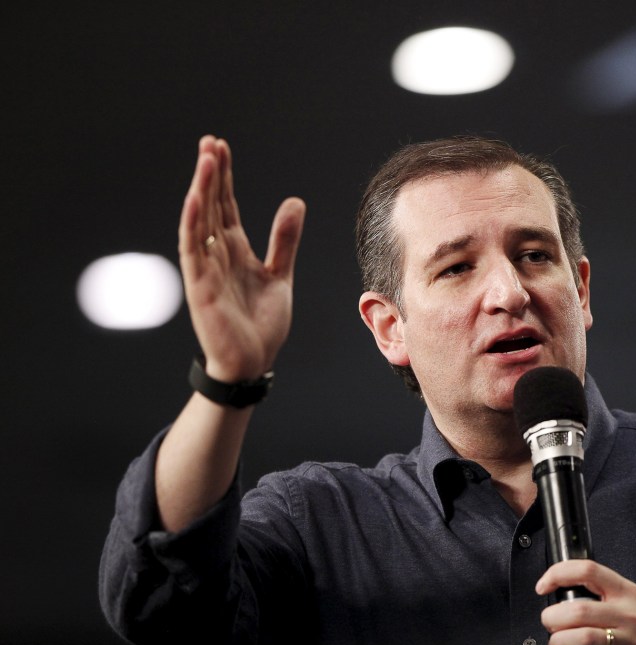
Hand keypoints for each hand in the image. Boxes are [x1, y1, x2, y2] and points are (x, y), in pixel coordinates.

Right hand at [178, 136, 304, 381]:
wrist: (253, 362)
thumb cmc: (260, 323)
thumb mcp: (280, 274)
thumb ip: (285, 240)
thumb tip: (294, 201)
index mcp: (234, 251)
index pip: (225, 206)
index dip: (223, 178)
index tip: (221, 147)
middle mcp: (216, 255)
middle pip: (210, 206)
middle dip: (210, 174)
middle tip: (209, 141)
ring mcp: (206, 269)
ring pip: (200, 221)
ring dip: (202, 190)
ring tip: (206, 159)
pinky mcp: (201, 287)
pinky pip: (192, 250)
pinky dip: (192, 224)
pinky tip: (195, 199)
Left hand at [537, 560, 635, 644]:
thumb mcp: (634, 601)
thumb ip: (604, 594)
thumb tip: (563, 593)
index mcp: (628, 593)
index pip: (588, 571)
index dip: (558, 574)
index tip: (543, 585)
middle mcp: (629, 616)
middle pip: (577, 612)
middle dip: (552, 619)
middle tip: (550, 623)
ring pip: (580, 641)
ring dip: (559, 644)